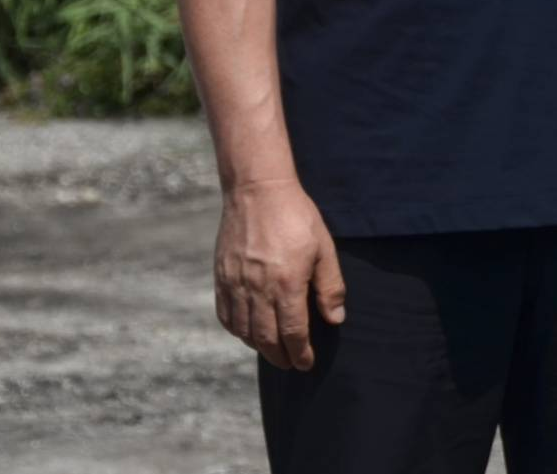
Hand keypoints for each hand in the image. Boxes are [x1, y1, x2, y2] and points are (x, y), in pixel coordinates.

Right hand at [214, 178, 345, 370]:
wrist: (258, 191)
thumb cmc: (297, 217)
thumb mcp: (324, 248)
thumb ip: (330, 287)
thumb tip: (335, 319)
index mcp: (286, 284)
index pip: (293, 333)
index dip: (300, 352)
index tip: (307, 363)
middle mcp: (257, 289)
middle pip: (266, 338)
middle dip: (280, 357)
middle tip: (291, 364)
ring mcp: (236, 284)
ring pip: (243, 331)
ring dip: (259, 347)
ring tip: (273, 352)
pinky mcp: (221, 277)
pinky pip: (226, 315)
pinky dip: (237, 330)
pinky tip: (247, 333)